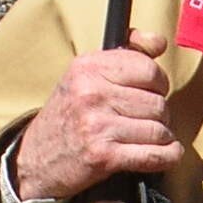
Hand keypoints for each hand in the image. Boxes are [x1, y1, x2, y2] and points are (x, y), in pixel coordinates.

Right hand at [12, 29, 177, 199]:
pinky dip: (167, 157)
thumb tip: (159, 42)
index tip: (152, 92)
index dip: (159, 84)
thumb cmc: (67, 116)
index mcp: (88, 66)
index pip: (149, 69)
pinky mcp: (103, 155)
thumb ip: (125, 53)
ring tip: (147, 138)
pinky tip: (166, 155)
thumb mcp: (85, 75)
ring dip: (162, 138)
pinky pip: (154, 155)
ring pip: (159, 129)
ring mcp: (97, 124)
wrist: (35, 160)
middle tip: (146, 121)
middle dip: (160, 115)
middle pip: (158, 102)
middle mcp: (91, 92)